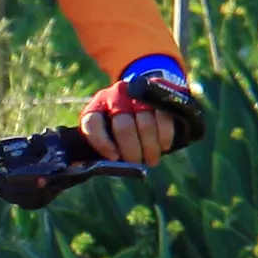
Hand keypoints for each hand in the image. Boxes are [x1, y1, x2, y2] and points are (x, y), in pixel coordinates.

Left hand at [82, 66, 203, 164]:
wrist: (147, 94)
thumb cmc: (122, 122)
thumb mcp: (107, 130)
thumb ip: (102, 146)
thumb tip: (94, 165)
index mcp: (97, 107)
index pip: (92, 123)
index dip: (102, 143)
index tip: (114, 158)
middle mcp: (115, 96)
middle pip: (123, 127)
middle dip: (132, 151)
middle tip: (137, 163)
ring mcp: (139, 92)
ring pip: (146, 124)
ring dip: (150, 147)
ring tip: (151, 160)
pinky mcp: (159, 91)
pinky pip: (163, 117)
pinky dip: (165, 136)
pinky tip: (164, 146)